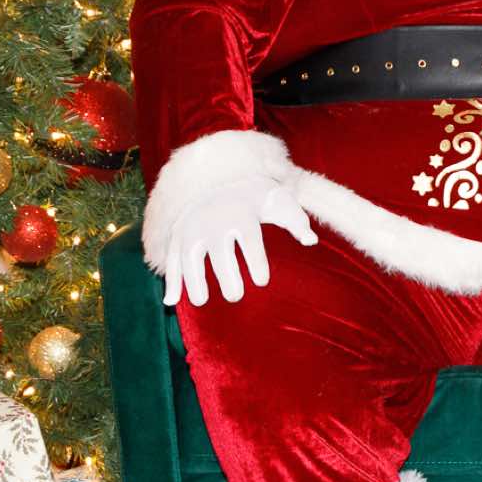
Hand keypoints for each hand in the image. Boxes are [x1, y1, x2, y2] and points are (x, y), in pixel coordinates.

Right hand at [160, 173, 315, 306]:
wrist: (223, 180)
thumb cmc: (257, 199)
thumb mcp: (279, 203)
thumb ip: (296, 221)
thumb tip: (311, 240)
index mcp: (242, 214)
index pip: (250, 239)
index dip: (256, 261)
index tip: (263, 281)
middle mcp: (215, 221)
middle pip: (219, 250)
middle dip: (226, 274)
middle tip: (235, 296)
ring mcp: (193, 228)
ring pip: (190, 255)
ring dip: (192, 278)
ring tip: (201, 301)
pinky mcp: (179, 235)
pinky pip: (171, 258)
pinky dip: (170, 279)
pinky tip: (171, 301)